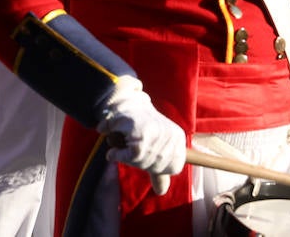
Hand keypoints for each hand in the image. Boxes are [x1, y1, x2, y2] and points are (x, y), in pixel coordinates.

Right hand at [97, 77, 185, 195]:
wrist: (125, 99)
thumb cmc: (140, 124)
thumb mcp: (155, 146)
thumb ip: (159, 170)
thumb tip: (161, 191)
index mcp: (177, 137)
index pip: (172, 167)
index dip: (156, 168)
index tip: (144, 158)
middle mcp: (169, 134)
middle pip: (152, 165)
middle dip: (136, 161)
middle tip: (128, 151)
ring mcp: (153, 131)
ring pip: (138, 161)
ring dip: (124, 156)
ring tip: (120, 147)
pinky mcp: (135, 128)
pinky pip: (124, 154)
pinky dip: (116, 154)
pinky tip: (112, 147)